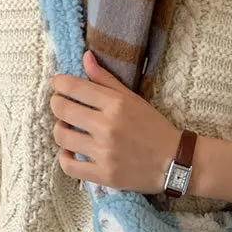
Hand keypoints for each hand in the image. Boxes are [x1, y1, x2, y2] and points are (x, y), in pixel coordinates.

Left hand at [50, 50, 180, 192]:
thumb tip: (85, 57)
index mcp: (116, 104)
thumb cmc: (154, 128)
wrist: (175, 162)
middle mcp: (107, 127)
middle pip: (62, 109)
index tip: (58, 84)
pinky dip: (64, 158)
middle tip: (62, 106)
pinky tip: (71, 152)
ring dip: (61, 129)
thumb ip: (106, 79)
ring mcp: (104, 152)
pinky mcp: (103, 174)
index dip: (59, 83)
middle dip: (56, 103)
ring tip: (69, 129)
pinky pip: (69, 166)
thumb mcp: (133, 99)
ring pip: (62, 136)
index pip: (73, 86)